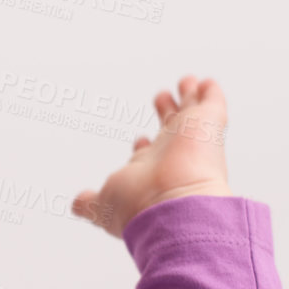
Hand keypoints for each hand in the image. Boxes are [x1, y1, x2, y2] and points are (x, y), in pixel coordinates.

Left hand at [71, 75, 232, 237]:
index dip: (144, 147)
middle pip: (169, 129)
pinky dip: (211, 94)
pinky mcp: (209, 125)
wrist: (173, 206)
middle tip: (161, 98)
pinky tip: (208, 84)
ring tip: (187, 82)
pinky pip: (213, 104)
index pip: (148, 155)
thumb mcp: (103, 204)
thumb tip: (75, 205)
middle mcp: (170, 155)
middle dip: (165, 113)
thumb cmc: (138, 206)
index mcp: (148, 172)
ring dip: (188, 97)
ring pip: (191, 113)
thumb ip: (90, 202)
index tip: (140, 140)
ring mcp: (191, 140)